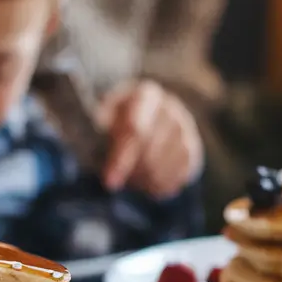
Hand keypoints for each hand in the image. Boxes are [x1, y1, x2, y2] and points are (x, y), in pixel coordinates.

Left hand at [98, 80, 203, 199]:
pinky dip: (162, 186)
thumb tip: (88, 136)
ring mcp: (186, 128)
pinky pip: (180, 175)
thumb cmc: (117, 118)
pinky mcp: (193, 148)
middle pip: (151, 151)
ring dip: (145, 180)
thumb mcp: (103, 115)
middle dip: (131, 172)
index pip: (136, 130)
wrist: (147, 117)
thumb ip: (97, 125)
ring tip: (130, 181)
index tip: (109, 181)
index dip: (121, 159)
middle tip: (114, 182)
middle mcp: (171, 108)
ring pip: (166, 165)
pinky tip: (147, 187)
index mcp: (146, 95)